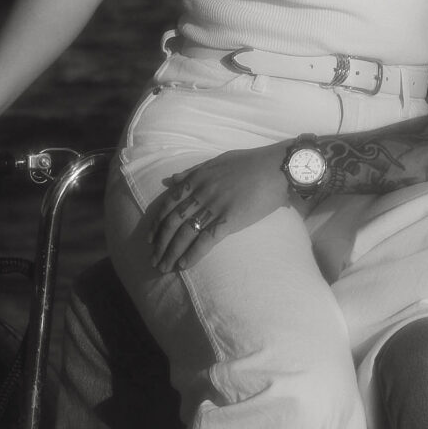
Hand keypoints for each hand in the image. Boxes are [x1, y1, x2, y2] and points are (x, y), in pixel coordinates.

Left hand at [146, 144, 294, 270]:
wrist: (277, 167)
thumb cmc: (251, 162)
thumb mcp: (217, 161)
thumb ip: (193, 172)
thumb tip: (171, 179)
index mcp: (197, 178)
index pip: (168, 204)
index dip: (157, 223)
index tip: (150, 238)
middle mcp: (201, 193)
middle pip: (173, 221)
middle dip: (160, 242)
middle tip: (153, 259)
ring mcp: (214, 206)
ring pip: (185, 233)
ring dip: (172, 252)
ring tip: (164, 267)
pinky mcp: (230, 219)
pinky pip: (206, 240)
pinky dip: (192, 254)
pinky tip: (183, 265)